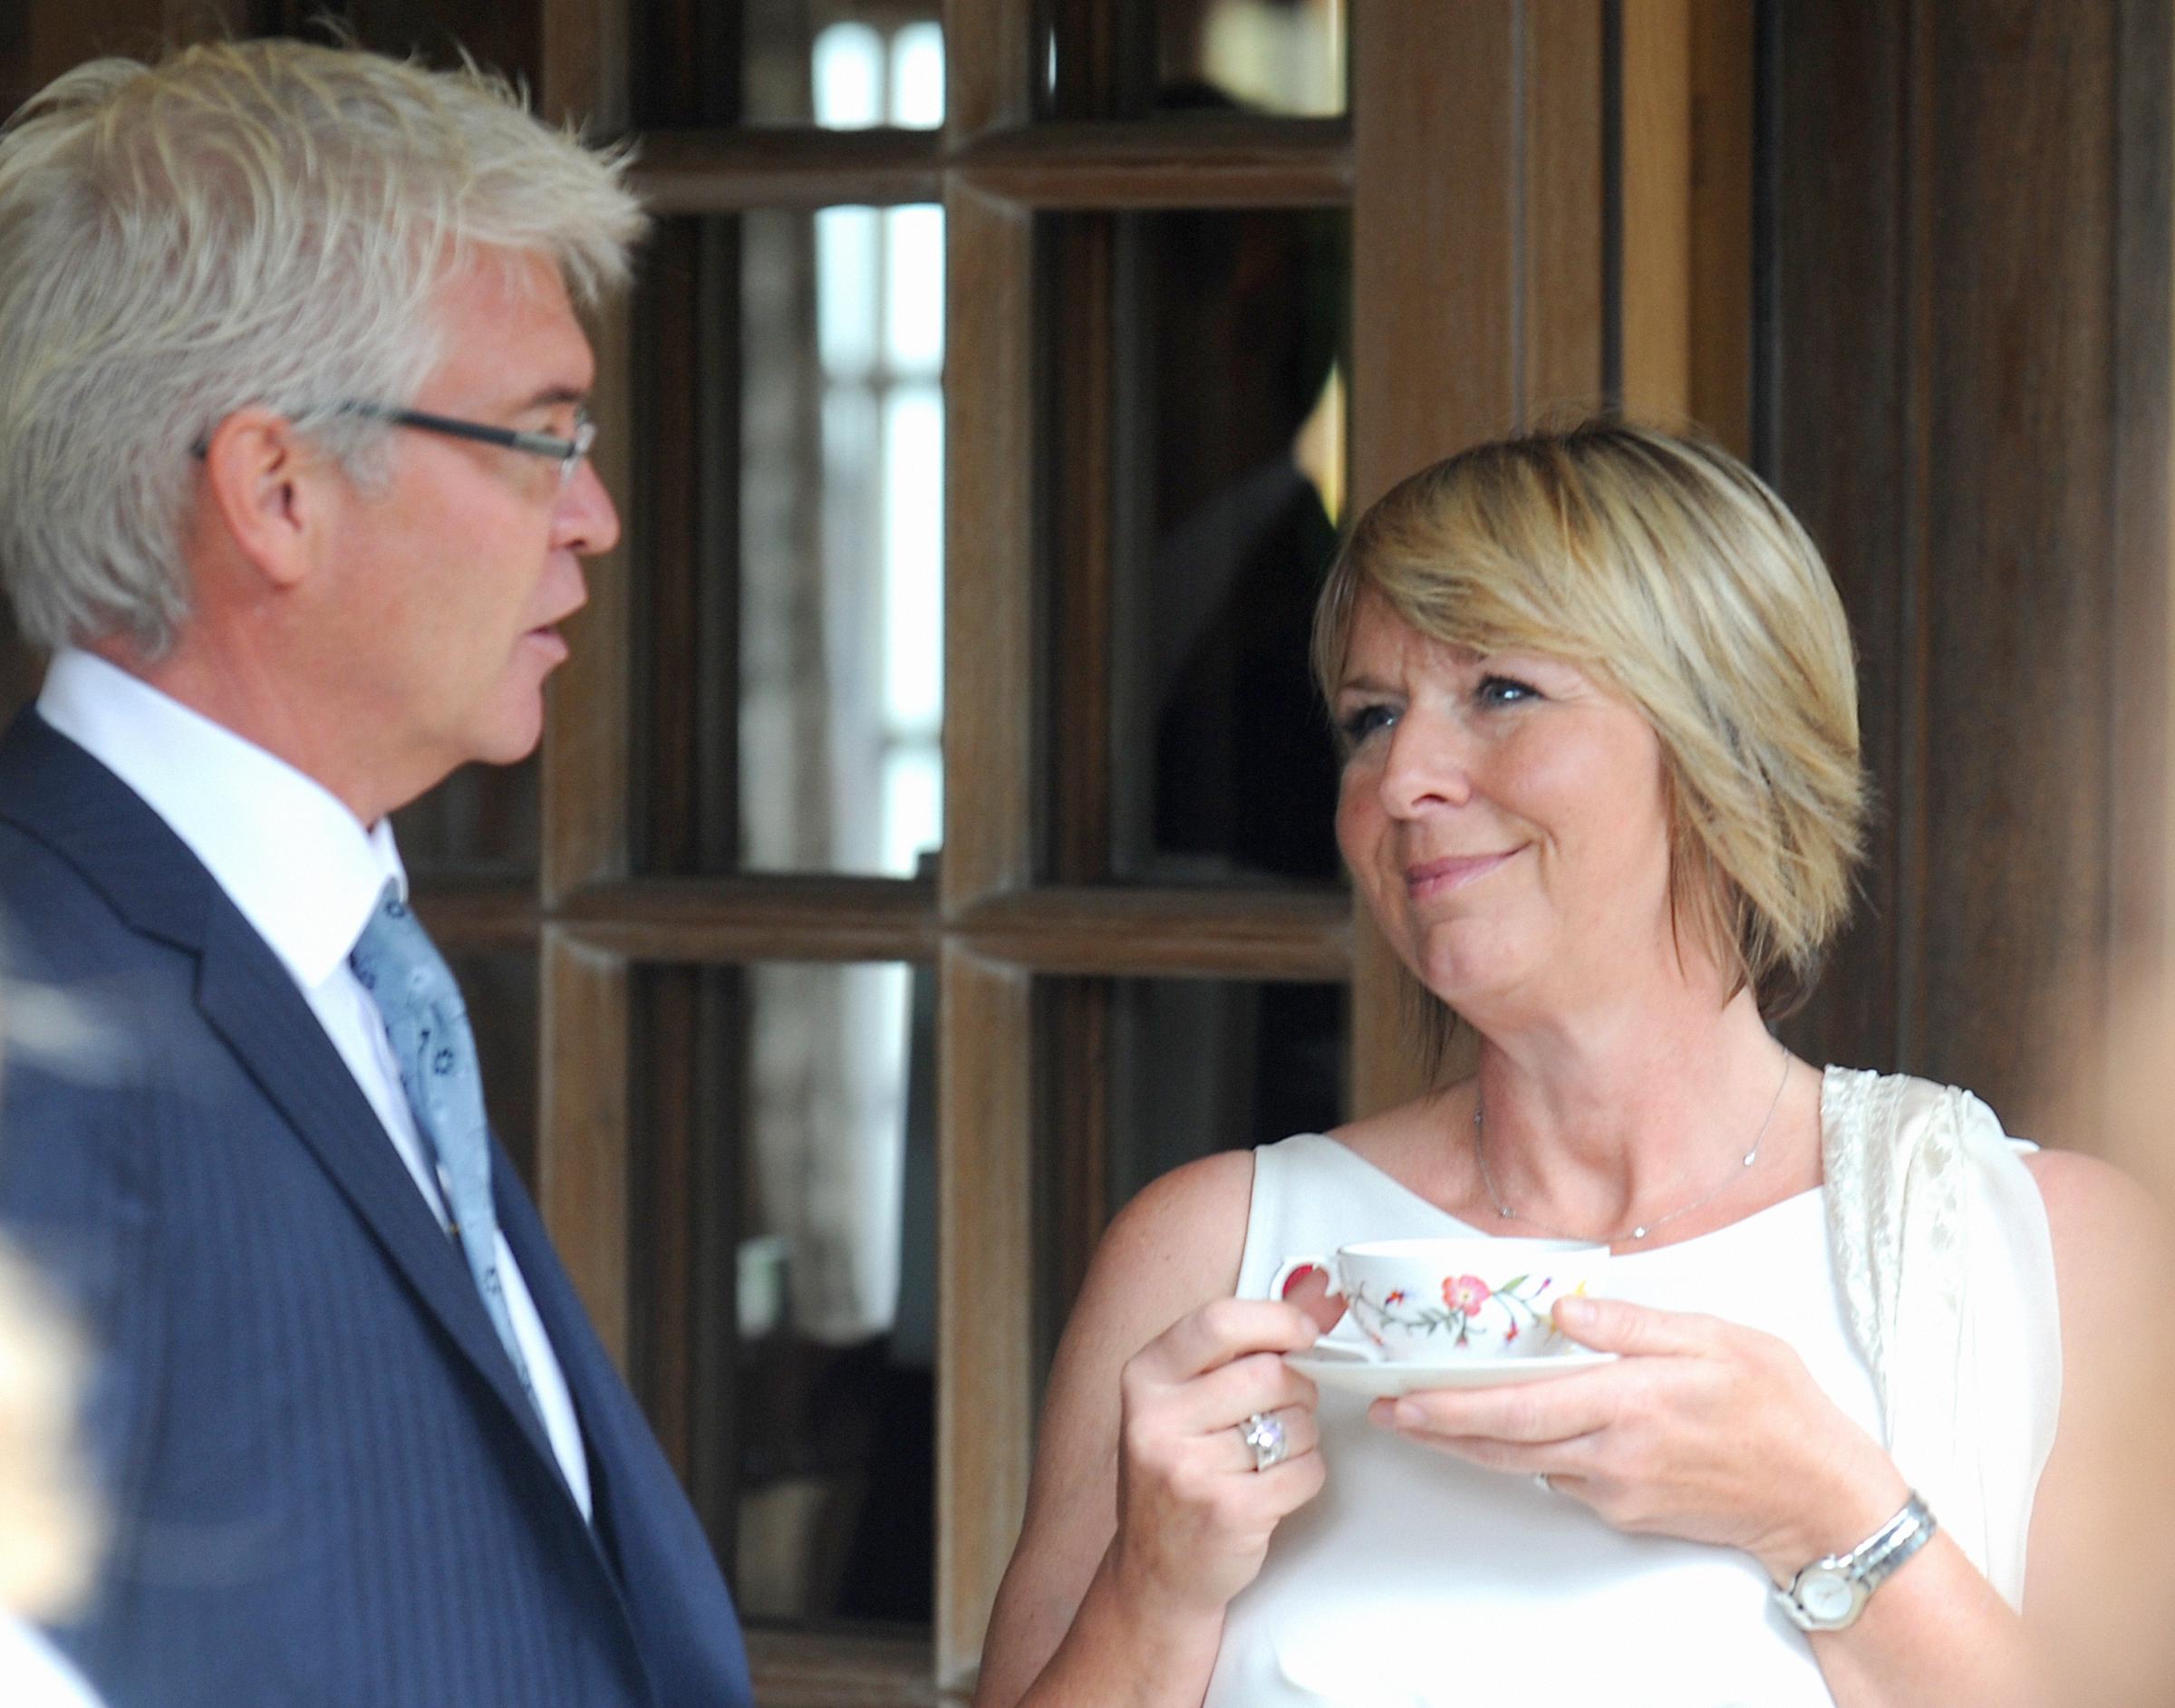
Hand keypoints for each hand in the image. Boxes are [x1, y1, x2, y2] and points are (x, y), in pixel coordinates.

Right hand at [1109, 1294, 1337, 1618]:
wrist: (1156, 1569)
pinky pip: (1305, 1472)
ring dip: (1303, 1436)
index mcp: (1146, 1377)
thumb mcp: (1195, 1394)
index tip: (1305, 1331)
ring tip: (1269, 1453)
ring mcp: (1188, 1469)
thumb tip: (1322, 1288)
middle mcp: (1157, 1419)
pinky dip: (1306, 1475)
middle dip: (1298, 1389)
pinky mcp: (1227, 1512)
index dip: (1277, 1320)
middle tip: (1282, 1409)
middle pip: (1271, 1374)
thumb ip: (1257, 1337)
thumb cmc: (1181, 1469)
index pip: (1220, 1322)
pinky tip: (1275, 1486)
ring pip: (1296, 1424)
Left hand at [1367, 1294, 1907, 1580]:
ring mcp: (1616, 1489)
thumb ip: (1634, 1324)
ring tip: (1424, 1416)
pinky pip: (1560, 1478)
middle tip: (1387, 1410)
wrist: (1821, 1498)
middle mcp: (1613, 1453)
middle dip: (1436, 1428)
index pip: (1519, 1407)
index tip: (1403, 1395)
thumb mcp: (1716, 1338)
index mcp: (1630, 1401)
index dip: (1452, 1406)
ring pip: (1523, 1466)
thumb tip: (1565, 1311)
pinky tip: (1512, 1430)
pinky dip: (1527, 1455)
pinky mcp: (1625, 1512)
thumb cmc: (1778, 1408)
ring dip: (1470, 1444)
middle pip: (1503, 1445)